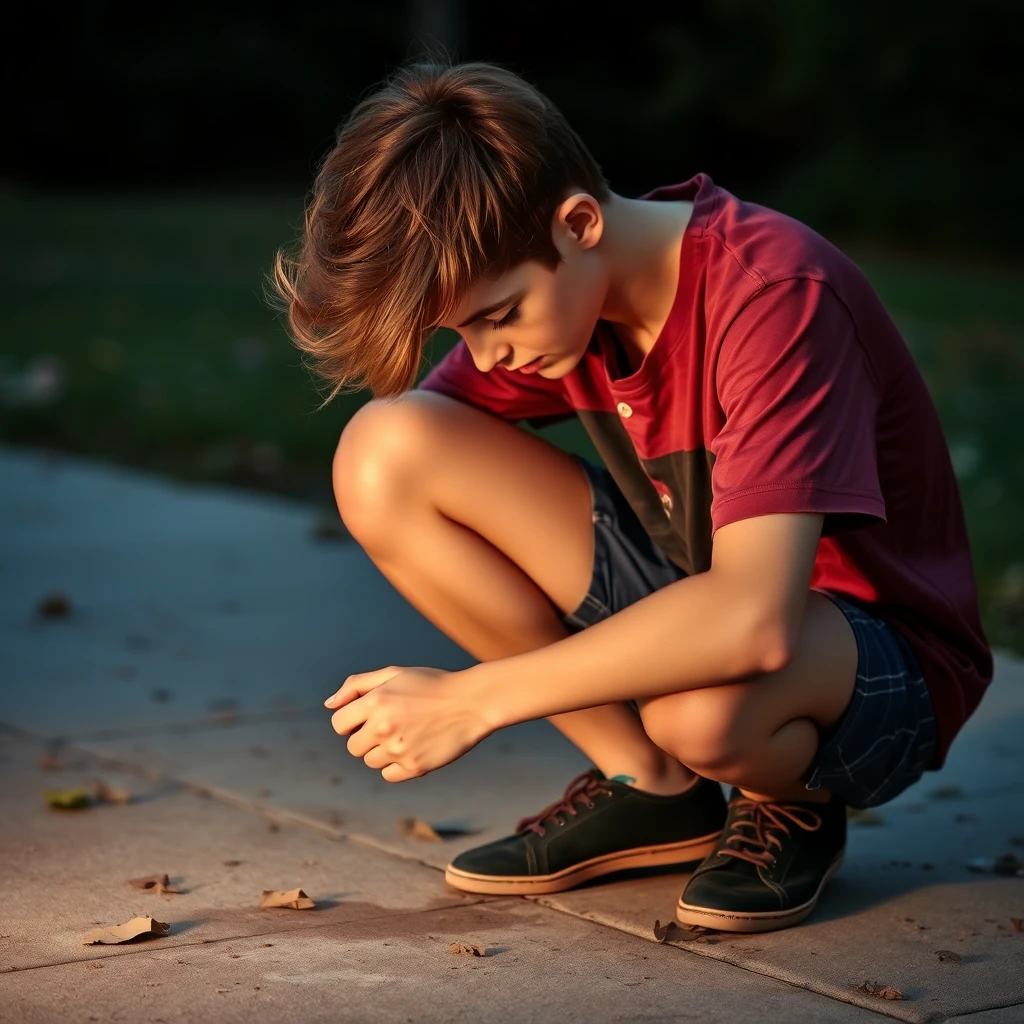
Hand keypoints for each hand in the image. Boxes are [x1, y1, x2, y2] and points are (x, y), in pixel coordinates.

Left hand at [324, 665, 492, 782]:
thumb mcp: (394, 674)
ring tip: (408, 734)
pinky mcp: (415, 767)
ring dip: (383, 751)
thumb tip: (329, 705)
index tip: (368, 717)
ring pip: (371, 761)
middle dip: (367, 738)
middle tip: (393, 725)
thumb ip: (357, 685)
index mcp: (375, 701)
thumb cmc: (431, 685)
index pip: (339, 724)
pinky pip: (389, 775)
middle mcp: (383, 726)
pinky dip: (397, 766)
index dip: (351, 721)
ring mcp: (399, 749)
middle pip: (353, 747)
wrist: (471, 702)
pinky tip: (414, 748)